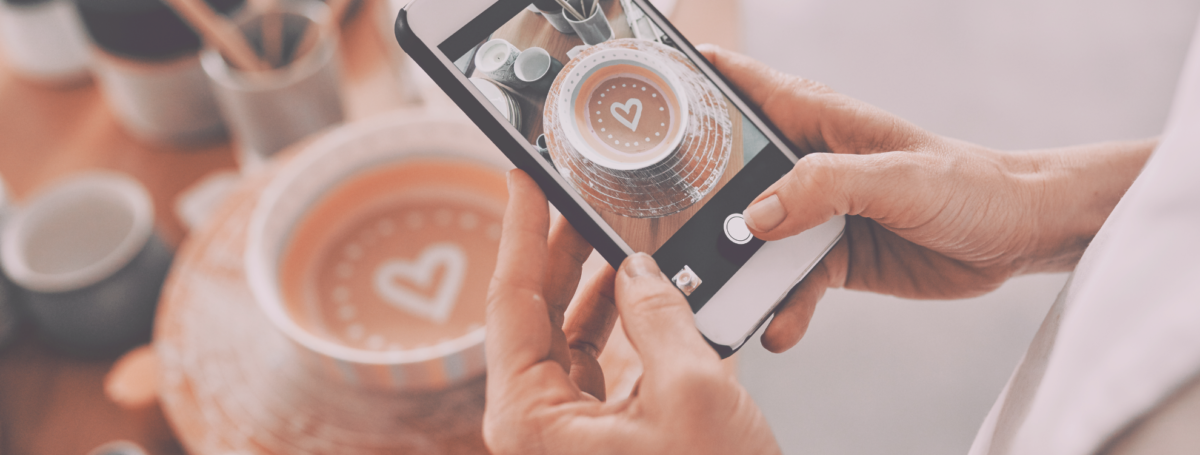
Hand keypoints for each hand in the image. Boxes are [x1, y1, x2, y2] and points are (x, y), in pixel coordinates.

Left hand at [483, 171, 779, 454]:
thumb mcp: (691, 391)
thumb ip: (659, 315)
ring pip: (570, 336)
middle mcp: (538, 425)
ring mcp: (569, 432)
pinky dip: (622, 324)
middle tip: (576, 193)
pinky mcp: (604, 437)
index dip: (521, 230)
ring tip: (615, 233)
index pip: (511, 302)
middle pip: (538, 314)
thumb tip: (637, 267)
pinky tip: (643, 290)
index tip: (522, 177)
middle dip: (560, 250)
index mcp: (530, 418)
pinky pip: (600, 364)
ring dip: (594, 284)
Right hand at [697, 44, 1153, 351]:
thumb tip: (755, 216)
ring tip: (723, 295)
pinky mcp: (831, 256)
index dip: (695, 82)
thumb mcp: (895, 176)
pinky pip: (788, 282)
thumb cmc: (970, 183)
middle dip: (699, 200)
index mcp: (818, 121)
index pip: (744, 87)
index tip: (649, 93)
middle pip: (733, 175)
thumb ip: (823, 187)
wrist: (1019, 234)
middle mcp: (808, 165)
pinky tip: (779, 325)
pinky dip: (779, 305)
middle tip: (668, 228)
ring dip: (737, 267)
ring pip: (753, 238)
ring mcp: (816, 213)